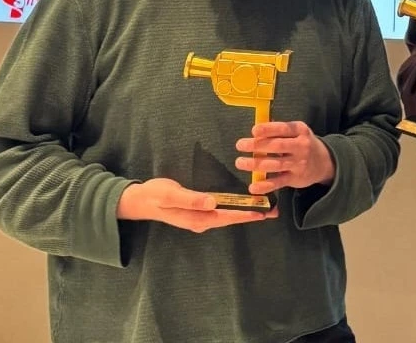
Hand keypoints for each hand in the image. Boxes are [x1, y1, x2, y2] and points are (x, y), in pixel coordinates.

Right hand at [116, 178, 277, 230]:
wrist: (140, 200)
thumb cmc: (155, 195)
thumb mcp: (171, 195)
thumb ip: (190, 199)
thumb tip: (212, 203)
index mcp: (197, 218)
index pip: (226, 217)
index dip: (245, 214)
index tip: (262, 211)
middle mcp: (201, 221)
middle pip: (231, 218)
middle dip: (252, 214)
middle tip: (274, 210)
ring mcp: (201, 218)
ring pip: (228, 216)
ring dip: (246, 212)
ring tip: (266, 208)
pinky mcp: (199, 212)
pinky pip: (222, 212)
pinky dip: (236, 208)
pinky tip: (244, 204)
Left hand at [235, 121, 334, 193]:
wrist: (324, 162)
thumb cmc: (302, 143)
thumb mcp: (297, 132)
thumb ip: (279, 130)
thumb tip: (257, 128)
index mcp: (300, 131)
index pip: (284, 129)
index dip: (268, 129)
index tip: (254, 131)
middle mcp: (301, 146)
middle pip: (277, 146)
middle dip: (257, 146)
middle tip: (240, 145)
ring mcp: (299, 163)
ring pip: (275, 164)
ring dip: (256, 164)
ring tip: (240, 162)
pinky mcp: (295, 178)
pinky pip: (278, 182)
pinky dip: (265, 185)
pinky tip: (253, 186)